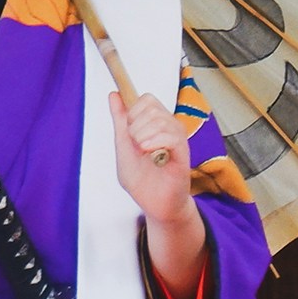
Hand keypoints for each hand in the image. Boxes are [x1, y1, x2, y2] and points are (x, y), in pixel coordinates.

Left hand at [114, 88, 206, 293]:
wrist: (154, 204)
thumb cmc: (141, 178)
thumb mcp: (123, 146)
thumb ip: (120, 120)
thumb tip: (113, 95)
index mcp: (156, 125)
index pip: (147, 99)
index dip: (132, 112)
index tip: (129, 132)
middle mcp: (170, 128)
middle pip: (151, 107)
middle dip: (134, 126)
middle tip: (137, 147)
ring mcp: (178, 140)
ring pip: (160, 120)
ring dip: (142, 136)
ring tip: (144, 153)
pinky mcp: (183, 153)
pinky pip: (172, 136)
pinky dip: (155, 142)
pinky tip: (149, 153)